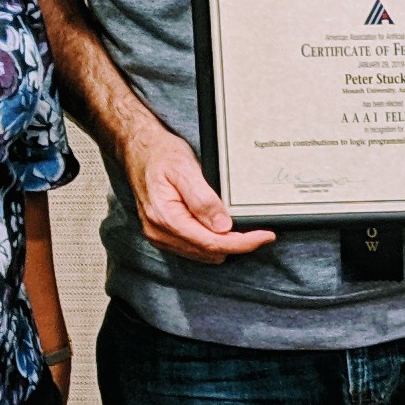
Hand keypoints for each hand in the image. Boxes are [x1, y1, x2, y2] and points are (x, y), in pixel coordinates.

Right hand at [122, 125, 275, 261]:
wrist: (139, 151)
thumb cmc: (160, 155)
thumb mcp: (185, 169)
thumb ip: (203, 199)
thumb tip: (222, 226)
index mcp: (165, 217)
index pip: (211, 243)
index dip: (242, 243)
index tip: (265, 236)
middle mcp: (160, 232)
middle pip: (209, 252)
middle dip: (235, 243)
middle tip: (257, 228)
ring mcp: (160, 236)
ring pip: (204, 254)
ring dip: (224, 243)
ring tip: (240, 225)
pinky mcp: (164, 235)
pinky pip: (195, 248)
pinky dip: (212, 241)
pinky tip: (220, 226)